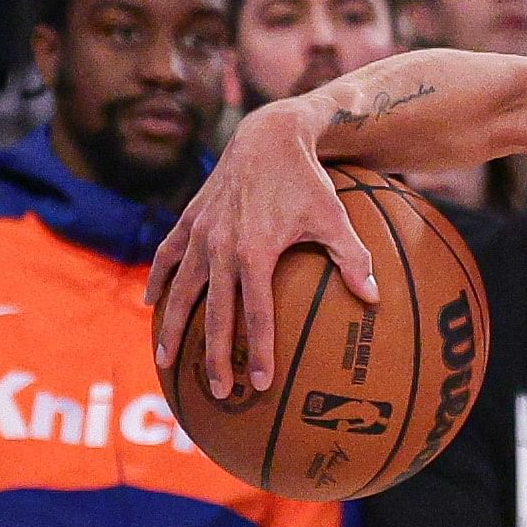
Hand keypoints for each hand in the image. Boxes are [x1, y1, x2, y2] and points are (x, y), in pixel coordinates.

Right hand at [148, 103, 380, 400]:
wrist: (267, 136)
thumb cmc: (307, 180)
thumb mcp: (335, 218)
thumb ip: (353, 258)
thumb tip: (375, 298)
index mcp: (255, 252)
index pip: (255, 314)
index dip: (258, 351)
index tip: (261, 383)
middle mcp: (219, 247)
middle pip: (214, 314)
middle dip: (214, 356)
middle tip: (219, 391)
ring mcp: (199, 234)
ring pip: (179, 291)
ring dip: (171, 328)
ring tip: (166, 362)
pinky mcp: (188, 221)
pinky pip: (166, 258)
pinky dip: (158, 281)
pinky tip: (151, 306)